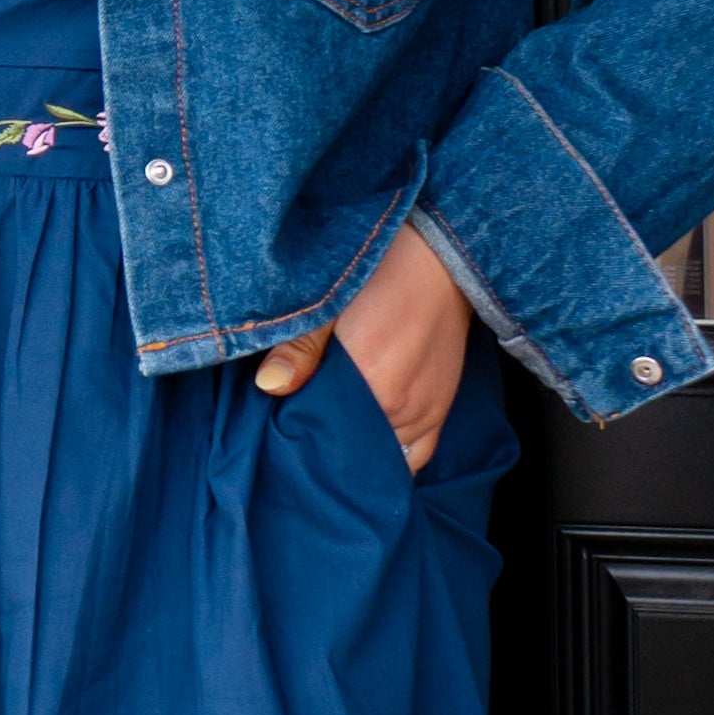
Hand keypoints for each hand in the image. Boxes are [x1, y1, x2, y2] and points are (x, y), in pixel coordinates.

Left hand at [252, 221, 470, 474]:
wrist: (443, 256)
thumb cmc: (384, 272)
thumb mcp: (333, 300)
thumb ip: (301, 347)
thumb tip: (270, 386)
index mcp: (372, 384)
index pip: (326, 436)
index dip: (302, 437)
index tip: (283, 429)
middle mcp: (402, 409)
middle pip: (355, 451)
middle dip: (328, 448)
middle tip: (303, 436)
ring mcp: (426, 414)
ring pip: (386, 458)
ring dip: (360, 453)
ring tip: (334, 440)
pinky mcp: (441, 410)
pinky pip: (418, 456)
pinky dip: (393, 458)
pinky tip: (370, 446)